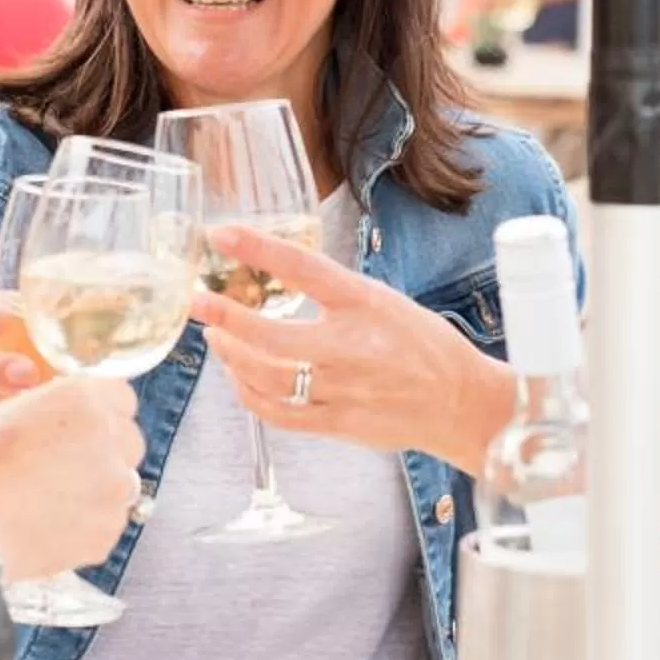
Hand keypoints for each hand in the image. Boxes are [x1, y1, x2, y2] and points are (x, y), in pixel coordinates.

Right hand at [0, 376, 144, 582]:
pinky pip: (108, 520)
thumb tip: (72, 411)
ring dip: (99, 486)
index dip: (101, 412)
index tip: (85, 425)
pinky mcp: (109, 528)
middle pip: (128, 439)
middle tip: (67, 463)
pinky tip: (54, 523)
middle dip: (106, 449)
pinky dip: (89, 522)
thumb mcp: (11, 410)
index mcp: (84, 399)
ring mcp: (115, 487)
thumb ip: (56, 404)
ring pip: (121, 482)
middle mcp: (110, 438)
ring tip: (54, 498)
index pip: (121, 397)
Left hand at [186, 224, 510, 473]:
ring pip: (265, 377)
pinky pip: (277, 413)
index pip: (304, 267)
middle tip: (197, 300)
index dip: (258, 248)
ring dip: (231, 356)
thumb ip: (335, 293)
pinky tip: (238, 377)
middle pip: (270, 335)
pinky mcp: (337, 424)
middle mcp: (351, 347)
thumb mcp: (385, 301)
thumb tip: (282, 273)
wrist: (462, 403)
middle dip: (224, 316)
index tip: (221, 234)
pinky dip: (249, 394)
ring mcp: (342, 390)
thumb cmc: (424, 346)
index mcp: (365, 304)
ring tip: (216, 335)